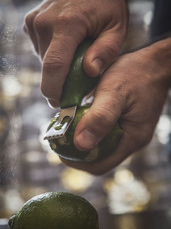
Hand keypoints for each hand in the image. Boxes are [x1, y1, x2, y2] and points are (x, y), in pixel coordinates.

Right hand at [24, 0, 127, 106]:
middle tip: (76, 82)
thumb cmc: (106, 5)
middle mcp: (45, 23)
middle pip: (48, 68)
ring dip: (58, 68)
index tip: (60, 104)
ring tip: (74, 58)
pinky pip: (41, 50)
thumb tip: (90, 71)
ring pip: (43, 61)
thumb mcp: (116, 27)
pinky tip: (65, 47)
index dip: (55, 91)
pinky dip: (52, 56)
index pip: (54, 66)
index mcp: (68, 24)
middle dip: (60, 82)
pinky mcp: (31, 23)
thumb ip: (106, 50)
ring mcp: (35, 22)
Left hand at [61, 38, 170, 173]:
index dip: (76, 161)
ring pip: (102, 146)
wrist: (154, 64)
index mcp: (132, 138)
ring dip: (84, 138)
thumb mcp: (114, 91)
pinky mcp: (127, 124)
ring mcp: (130, 133)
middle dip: (77, 150)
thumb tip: (80, 144)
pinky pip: (107, 134)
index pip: (100, 165)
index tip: (58, 148)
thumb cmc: (136, 73)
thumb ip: (100, 117)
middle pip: (99, 157)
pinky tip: (83, 117)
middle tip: (60, 136)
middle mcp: (132, 140)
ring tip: (69, 125)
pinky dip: (91, 129)